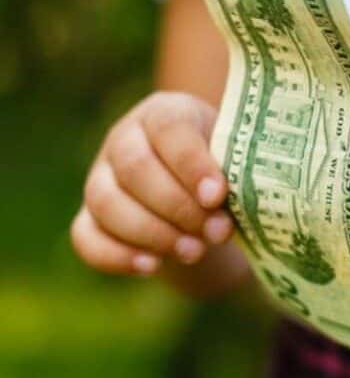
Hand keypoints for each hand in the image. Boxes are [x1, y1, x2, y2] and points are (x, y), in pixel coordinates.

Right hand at [71, 92, 232, 275]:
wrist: (206, 194)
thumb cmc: (226, 166)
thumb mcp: (236, 157)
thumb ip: (232, 172)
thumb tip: (222, 203)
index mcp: (164, 112)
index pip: (169, 128)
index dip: (191, 164)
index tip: (217, 196)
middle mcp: (124, 138)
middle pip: (134, 168)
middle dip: (178, 206)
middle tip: (216, 231)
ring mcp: (99, 176)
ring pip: (106, 202)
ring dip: (152, 233)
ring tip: (195, 251)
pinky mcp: (88, 216)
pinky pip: (85, 236)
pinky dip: (116, 255)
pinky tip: (153, 266)